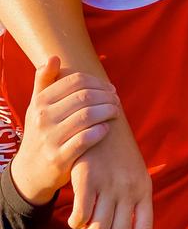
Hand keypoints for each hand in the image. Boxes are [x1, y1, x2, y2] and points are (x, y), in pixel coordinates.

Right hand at [9, 57, 117, 206]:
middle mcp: (42, 118)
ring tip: (116, 111)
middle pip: (85, 97)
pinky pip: (85, 139)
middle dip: (107, 96)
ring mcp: (50, 138)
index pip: (76, 81)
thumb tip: (53, 57)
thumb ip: (44, 81)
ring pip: (87, 116)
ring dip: (108, 111)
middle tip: (116, 99)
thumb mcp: (37, 105)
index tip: (109, 87)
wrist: (30, 171)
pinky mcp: (60, 158)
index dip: (98, 82)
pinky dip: (100, 131)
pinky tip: (107, 128)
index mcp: (40, 101)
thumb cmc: (41, 131)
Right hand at [68, 99, 152, 228]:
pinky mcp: (88, 178)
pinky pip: (80, 215)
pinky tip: (73, 220)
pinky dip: (75, 223)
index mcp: (144, 188)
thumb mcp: (133, 171)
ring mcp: (109, 184)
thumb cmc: (117, 148)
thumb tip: (127, 223)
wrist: (103, 116)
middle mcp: (130, 189)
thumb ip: (133, 195)